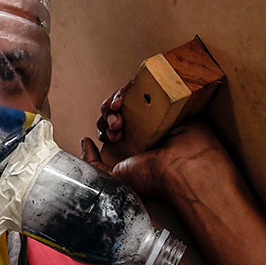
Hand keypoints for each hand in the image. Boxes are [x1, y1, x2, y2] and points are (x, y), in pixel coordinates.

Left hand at [84, 88, 238, 203]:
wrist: (181, 167)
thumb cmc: (151, 178)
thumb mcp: (112, 178)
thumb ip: (92, 164)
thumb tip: (85, 143)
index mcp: (129, 146)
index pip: (108, 126)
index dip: (103, 127)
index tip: (109, 137)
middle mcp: (141, 129)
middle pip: (113, 110)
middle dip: (107, 116)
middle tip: (115, 129)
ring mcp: (152, 113)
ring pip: (125, 97)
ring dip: (114, 103)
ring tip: (119, 118)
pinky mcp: (162, 100)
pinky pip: (140, 86)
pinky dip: (126, 90)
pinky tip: (123, 102)